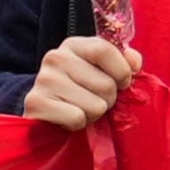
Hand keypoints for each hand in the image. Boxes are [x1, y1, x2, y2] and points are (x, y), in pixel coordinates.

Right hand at [22, 34, 142, 131]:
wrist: (45, 110)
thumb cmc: (81, 89)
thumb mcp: (102, 70)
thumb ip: (123, 62)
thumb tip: (134, 63)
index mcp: (73, 45)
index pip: (104, 50)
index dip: (121, 71)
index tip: (120, 83)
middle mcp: (55, 57)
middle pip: (106, 84)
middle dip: (107, 100)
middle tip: (91, 100)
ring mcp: (43, 80)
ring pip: (95, 105)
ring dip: (93, 114)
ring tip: (78, 108)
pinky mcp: (36, 103)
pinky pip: (77, 118)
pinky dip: (77, 123)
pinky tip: (66, 117)